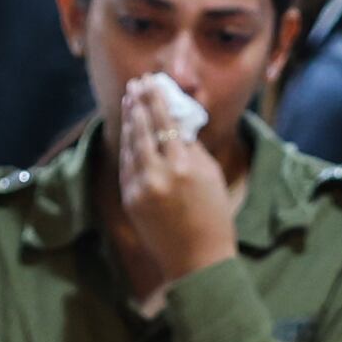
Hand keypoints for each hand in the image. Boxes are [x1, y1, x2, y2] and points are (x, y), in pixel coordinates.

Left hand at [112, 74, 238, 293]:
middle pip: (143, 129)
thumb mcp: (210, 175)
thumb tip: (174, 123)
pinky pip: (127, 166)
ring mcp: (141, 188)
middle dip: (138, 104)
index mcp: (183, 165)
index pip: (165, 121)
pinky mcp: (130, 200)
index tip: (150, 82)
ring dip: (130, 121)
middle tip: (135, 85)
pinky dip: (127, 146)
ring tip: (129, 102)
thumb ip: (190, 147)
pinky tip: (128, 133)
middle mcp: (158, 174)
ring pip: (131, 146)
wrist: (197, 260)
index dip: (156, 99)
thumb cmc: (213, 216)